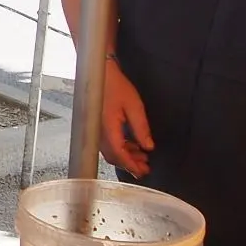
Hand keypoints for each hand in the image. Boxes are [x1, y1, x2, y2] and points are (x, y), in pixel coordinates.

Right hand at [99, 57, 153, 175]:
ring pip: (110, 152)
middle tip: (145, 168)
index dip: (131, 165)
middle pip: (113, 157)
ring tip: (142, 157)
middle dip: (129, 164)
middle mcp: (98, 133)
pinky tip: (131, 146)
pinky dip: (120, 149)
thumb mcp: (134, 106)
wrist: (100, 74)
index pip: (119, 154)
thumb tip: (148, 147)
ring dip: (125, 157)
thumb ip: (141, 128)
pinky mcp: (97, 127)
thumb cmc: (116, 86)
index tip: (143, 171)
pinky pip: (107, 144)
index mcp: (107, 128)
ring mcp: (96, 130)